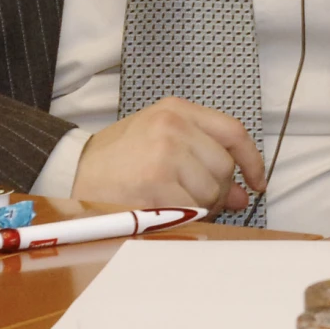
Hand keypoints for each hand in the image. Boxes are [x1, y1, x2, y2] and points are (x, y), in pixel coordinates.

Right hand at [71, 97, 266, 214]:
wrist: (73, 169)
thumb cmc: (119, 157)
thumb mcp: (161, 140)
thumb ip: (204, 158)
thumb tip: (245, 193)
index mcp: (176, 110)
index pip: (233, 132)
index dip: (252, 161)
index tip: (256, 182)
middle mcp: (172, 127)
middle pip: (224, 167)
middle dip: (219, 192)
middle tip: (197, 200)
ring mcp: (163, 155)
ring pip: (211, 192)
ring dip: (202, 207)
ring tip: (174, 203)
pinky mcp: (153, 185)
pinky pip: (191, 210)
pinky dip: (186, 218)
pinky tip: (167, 214)